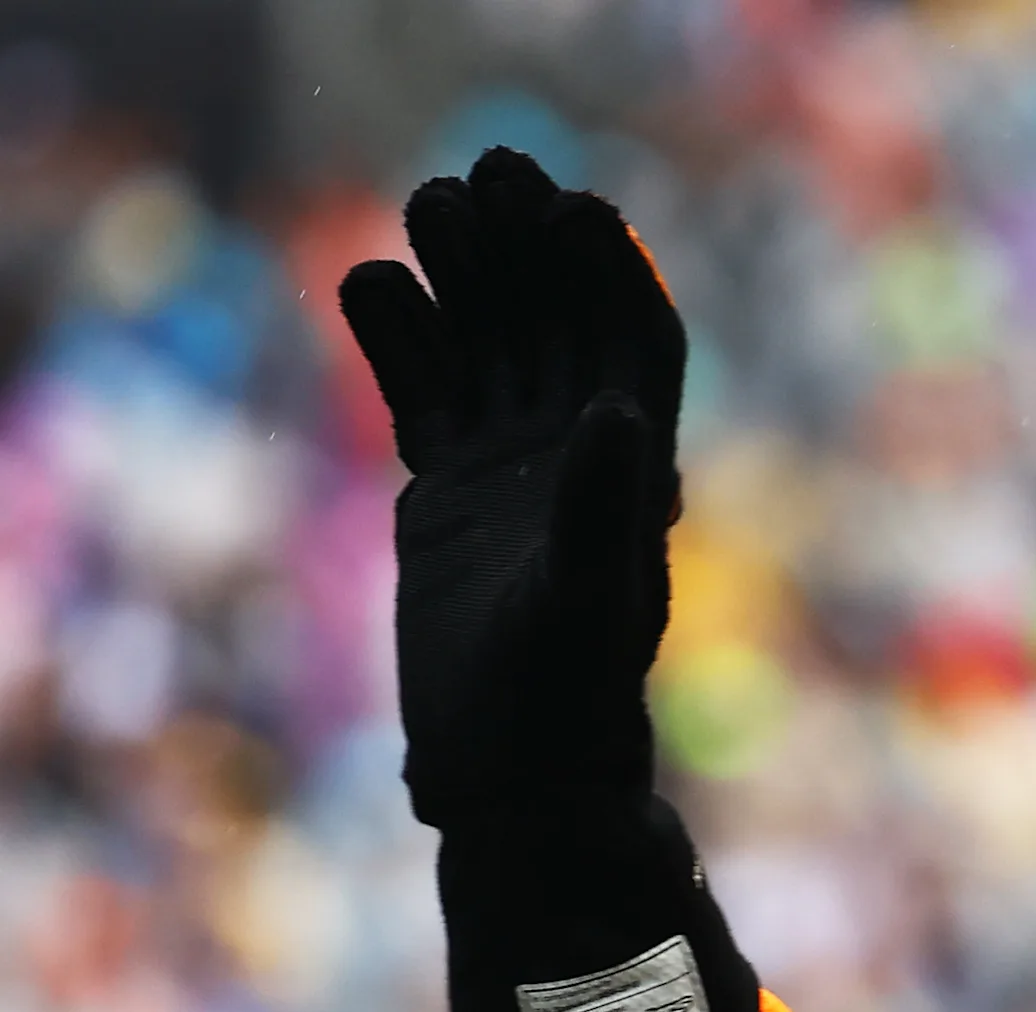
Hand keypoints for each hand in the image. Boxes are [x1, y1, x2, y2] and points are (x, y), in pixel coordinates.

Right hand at [339, 147, 684, 826]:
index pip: (633, 346)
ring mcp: (512, 474)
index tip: (575, 207)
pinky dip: (400, 340)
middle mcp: (581, 462)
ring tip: (424, 204)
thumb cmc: (566, 706)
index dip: (612, 275)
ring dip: (463, 278)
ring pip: (488, 348)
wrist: (516, 779)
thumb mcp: (584, 602)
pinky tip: (368, 282)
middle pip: (558, 327)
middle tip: (485, 173)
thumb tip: (619, 414)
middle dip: (528, 252)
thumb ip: (601, 508)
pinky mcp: (448, 497)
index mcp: (633, 473)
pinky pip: (426, 394)